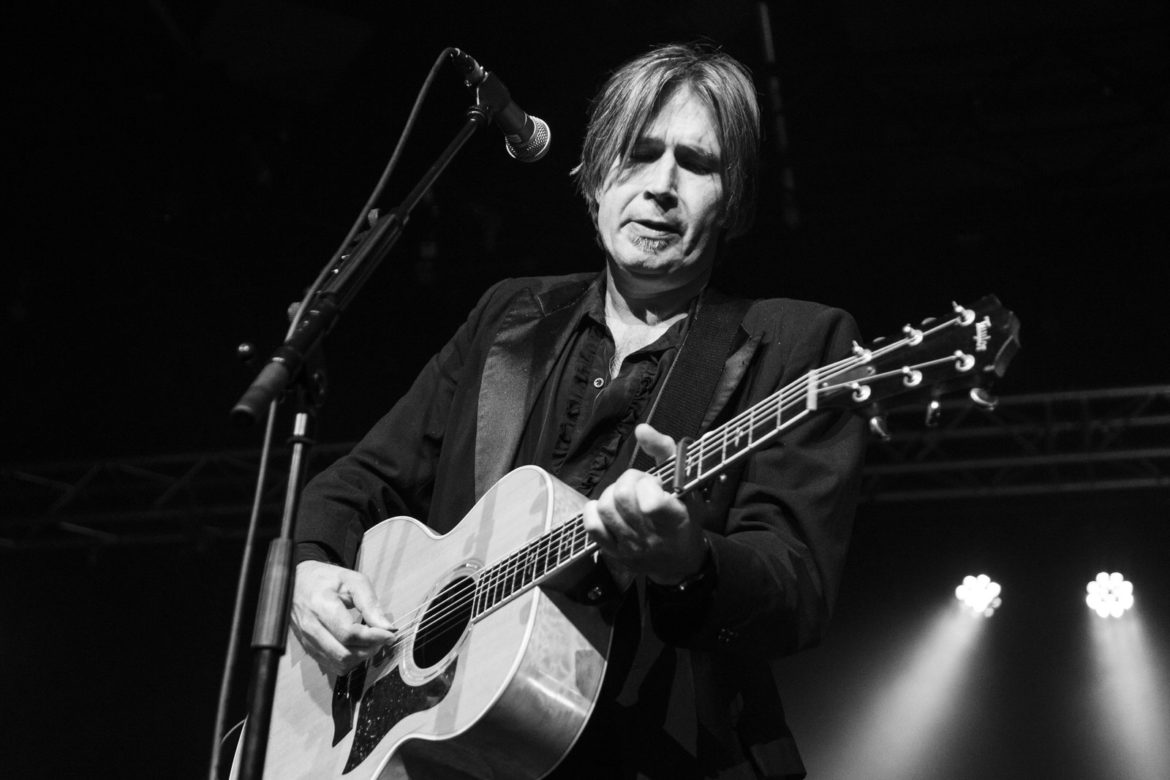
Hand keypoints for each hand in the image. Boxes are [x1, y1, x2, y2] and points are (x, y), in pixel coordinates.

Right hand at [290, 560, 394, 674]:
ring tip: (371, 641)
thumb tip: (387, 627)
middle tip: (382, 637)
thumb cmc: (325, 579)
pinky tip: (357, 646)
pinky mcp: (308, 649)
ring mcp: (307, 641)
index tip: (390, 634)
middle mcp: (311, 628)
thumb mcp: (352, 580)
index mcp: (320, 606)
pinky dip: (350, 660)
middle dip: (369, 649)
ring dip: (360, 657)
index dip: (374, 637)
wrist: (296, 583)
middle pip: (345, 653)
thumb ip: (370, 603)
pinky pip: (332, 665)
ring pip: (339, 664)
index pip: (349, 633)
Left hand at [582, 423, 708, 584]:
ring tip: (626, 496)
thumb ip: (664, 451)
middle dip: (628, 481)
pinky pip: (591, 526)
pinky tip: (609, 508)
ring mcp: (630, 546)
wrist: (681, 560)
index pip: (650, 503)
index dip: (647, 485)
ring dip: (612, 494)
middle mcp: (651, 537)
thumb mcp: (686, 481)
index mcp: (674, 520)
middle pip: (621, 497)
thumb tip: (641, 429)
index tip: (656, 484)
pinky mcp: (613, 551)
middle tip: (640, 486)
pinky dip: (595, 510)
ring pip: (605, 508)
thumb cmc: (686, 516)